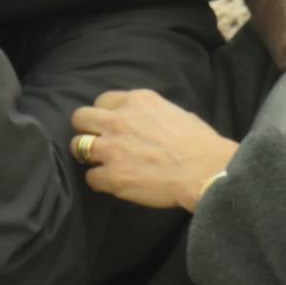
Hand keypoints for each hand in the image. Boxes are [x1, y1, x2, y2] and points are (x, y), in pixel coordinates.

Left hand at [70, 90, 238, 212]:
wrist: (207, 172)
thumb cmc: (201, 144)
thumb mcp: (176, 112)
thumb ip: (150, 113)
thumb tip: (145, 122)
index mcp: (136, 101)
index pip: (103, 100)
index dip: (105, 114)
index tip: (111, 124)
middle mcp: (119, 120)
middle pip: (80, 117)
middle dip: (86, 129)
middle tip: (96, 141)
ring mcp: (112, 148)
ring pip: (77, 146)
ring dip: (86, 154)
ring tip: (98, 162)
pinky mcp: (113, 175)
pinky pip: (91, 177)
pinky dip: (100, 181)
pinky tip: (112, 183)